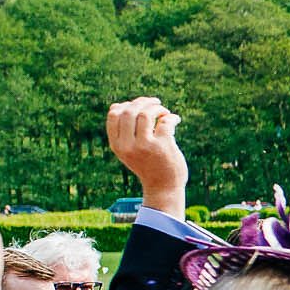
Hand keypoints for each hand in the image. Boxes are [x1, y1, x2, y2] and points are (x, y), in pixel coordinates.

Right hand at [105, 97, 187, 216]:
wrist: (163, 187)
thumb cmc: (147, 166)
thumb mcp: (129, 151)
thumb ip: (125, 132)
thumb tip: (128, 104)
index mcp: (117, 145)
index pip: (114, 114)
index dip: (126, 105)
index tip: (137, 106)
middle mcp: (128, 145)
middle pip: (129, 111)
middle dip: (143, 102)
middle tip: (155, 102)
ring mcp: (146, 146)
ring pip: (146, 114)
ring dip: (157, 108)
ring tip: (164, 111)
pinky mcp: (163, 146)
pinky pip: (166, 122)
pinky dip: (172, 117)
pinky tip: (175, 119)